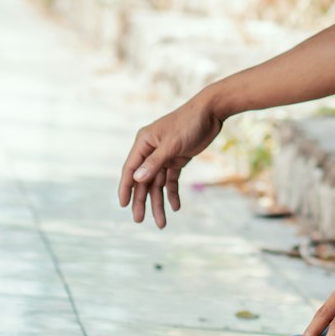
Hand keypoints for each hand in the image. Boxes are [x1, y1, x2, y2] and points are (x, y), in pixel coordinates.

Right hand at [118, 90, 221, 227]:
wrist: (211, 113)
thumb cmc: (188, 123)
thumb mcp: (171, 144)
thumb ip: (154, 162)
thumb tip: (137, 179)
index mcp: (144, 143)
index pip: (130, 169)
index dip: (126, 188)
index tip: (123, 206)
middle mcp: (151, 150)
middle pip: (143, 180)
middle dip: (142, 201)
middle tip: (139, 220)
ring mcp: (164, 155)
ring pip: (158, 183)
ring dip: (159, 202)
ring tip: (161, 223)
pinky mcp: (178, 159)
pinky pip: (172, 180)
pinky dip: (173, 193)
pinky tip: (176, 207)